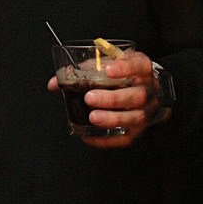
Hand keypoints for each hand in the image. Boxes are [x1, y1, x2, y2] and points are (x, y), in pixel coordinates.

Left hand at [47, 50, 162, 147]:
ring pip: (135, 117)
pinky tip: (90, 136)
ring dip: (112, 118)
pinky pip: (127, 138)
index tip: (107, 70)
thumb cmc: (121, 74)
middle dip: (112, 98)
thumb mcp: (107, 63)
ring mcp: (147, 111)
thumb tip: (55, 83)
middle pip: (137, 96)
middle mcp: (149, 90)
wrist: (142, 88)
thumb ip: (83, 70)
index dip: (125, 68)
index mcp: (142, 68)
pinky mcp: (140, 130)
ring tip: (92, 117)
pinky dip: (108, 140)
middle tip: (90, 98)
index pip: (140, 65)